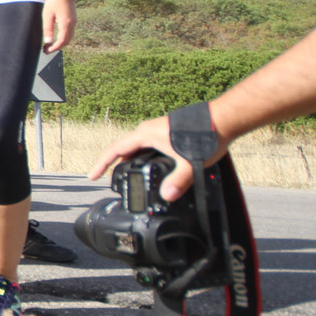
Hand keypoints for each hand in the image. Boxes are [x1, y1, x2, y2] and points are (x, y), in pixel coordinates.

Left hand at [42, 0, 75, 51]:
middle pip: (67, 41)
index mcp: (66, 23)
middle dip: (57, 47)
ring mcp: (74, 21)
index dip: (54, 48)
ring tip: (50, 45)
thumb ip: (48, 29)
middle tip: (46, 50)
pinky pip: (70, 32)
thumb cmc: (54, 1)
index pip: (62, 41)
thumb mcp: (48, 15)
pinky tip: (56, 38)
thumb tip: (48, 42)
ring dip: (61, 43)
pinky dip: (64, 38)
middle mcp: (72, 24)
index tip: (46, 51)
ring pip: (69, 37)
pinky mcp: (73, 19)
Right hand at [89, 115, 228, 201]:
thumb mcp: (189, 162)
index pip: (115, 150)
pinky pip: (148, 146)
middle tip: (109, 180)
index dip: (102, 163)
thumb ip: (178, 181)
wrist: (223, 119)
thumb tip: (167, 196)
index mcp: (145, 134)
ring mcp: (158, 131)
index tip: (92, 175)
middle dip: (114, 164)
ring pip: (137, 148)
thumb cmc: (205, 134)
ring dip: (130, 161)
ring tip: (128, 176)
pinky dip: (144, 158)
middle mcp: (148, 130)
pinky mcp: (168, 133)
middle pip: (124, 149)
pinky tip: (151, 167)